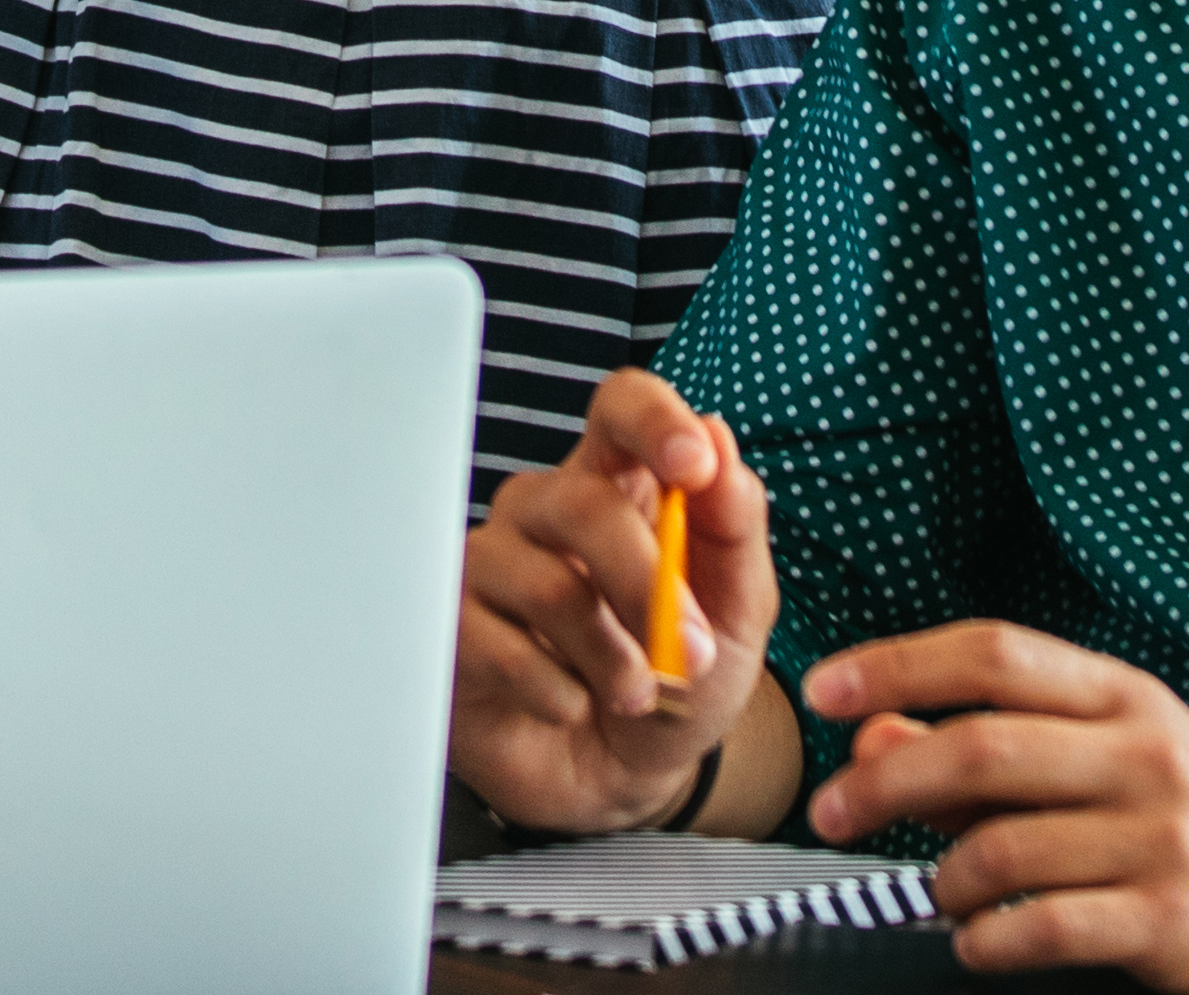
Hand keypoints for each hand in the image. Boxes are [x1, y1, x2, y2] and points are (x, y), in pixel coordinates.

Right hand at [450, 368, 774, 834]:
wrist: (622, 780)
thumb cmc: (678, 682)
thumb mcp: (736, 614)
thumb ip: (734, 527)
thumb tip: (718, 438)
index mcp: (620, 485)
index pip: (620, 408)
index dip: (653, 420)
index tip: (693, 464)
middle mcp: (546, 510)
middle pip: (585, 503)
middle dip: (650, 585)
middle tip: (690, 654)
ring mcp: (490, 565)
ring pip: (548, 585)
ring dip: (613, 657)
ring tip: (636, 695)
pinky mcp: (452, 629)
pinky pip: (499, 647)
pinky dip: (559, 692)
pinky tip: (570, 706)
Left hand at [805, 624, 1188, 992]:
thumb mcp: (1108, 771)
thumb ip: (991, 756)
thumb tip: (873, 732)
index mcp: (1128, 698)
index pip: (996, 653)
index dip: (898, 662)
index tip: (825, 687)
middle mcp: (1148, 753)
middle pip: (981, 747)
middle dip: (883, 781)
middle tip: (829, 813)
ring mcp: (1164, 836)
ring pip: (1000, 848)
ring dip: (940, 881)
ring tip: (939, 899)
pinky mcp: (1173, 918)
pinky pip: (1040, 925)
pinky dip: (985, 940)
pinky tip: (980, 943)